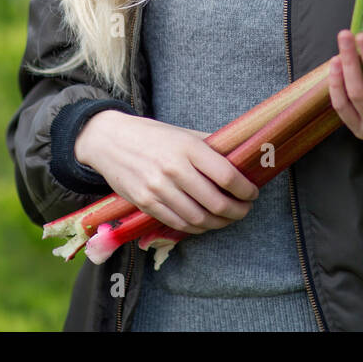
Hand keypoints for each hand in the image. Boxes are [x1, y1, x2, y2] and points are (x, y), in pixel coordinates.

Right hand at [75, 110, 258, 234]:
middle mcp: (173, 169)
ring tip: (228, 218)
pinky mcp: (145, 203)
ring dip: (219, 223)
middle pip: (215, 202)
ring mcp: (157, 189)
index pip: (226, 175)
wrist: (110, 140)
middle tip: (245, 209)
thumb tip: (242, 157)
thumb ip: (211, 146)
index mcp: (188, 147)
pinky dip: (196, 228)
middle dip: (237, 211)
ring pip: (198, 218)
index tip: (253, 192)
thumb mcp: (184, 133)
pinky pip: (177, 224)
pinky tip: (205, 222)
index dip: (245, 189)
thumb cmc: (153, 136)